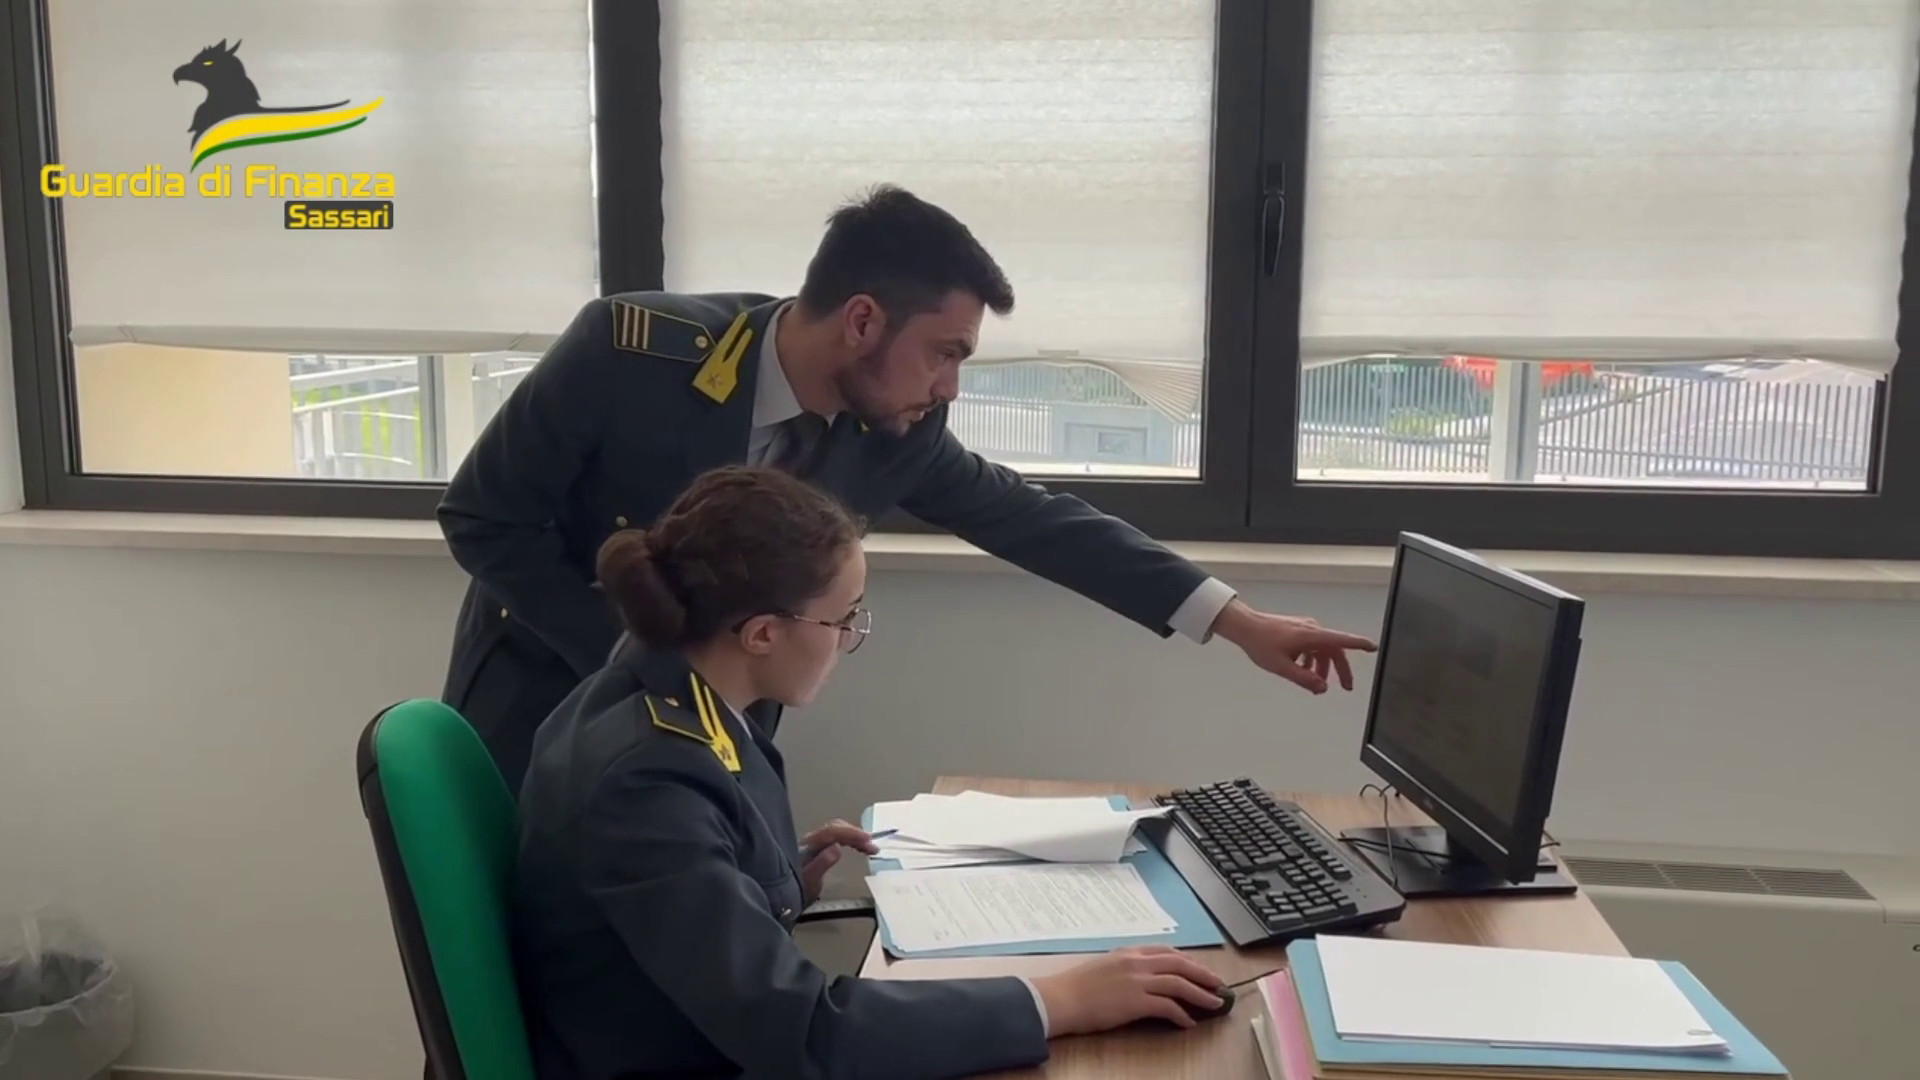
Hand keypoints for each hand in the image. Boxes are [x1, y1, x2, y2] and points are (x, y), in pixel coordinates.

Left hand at [798, 819, 877, 903]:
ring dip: (854, 837)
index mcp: (807, 846)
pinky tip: (858, 847)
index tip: (868, 840)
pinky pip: (835, 837)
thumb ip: (821, 864)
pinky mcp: (815, 849)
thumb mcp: (809, 882)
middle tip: (872, 847)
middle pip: (835, 828)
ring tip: (870, 848)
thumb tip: (837, 847)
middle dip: (855, 834)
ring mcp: (812, 843)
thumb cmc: (794, 892)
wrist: (779, 898)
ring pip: (836, 832)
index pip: (831, 832)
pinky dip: (850, 840)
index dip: (851, 833)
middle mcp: (809, 840)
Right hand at [1032, 946, 1226, 1034]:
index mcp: (1128, 952)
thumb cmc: (1075, 986)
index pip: (1166, 952)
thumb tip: (1140, 978)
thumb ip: (1124, 967)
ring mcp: (1137, 981)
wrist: (1061, 998)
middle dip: (1202, 974)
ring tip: (1214, 1003)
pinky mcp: (1136, 1001)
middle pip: (1179, 964)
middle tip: (1218, 984)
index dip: (1187, 961)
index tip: (1198, 969)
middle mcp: (1136, 962)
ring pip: (1179, 983)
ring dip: (1200, 994)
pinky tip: (1188, 1023)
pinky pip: (1168, 1006)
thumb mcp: (1103, 966)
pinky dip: (1181, 1014)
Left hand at [1212, 600, 1376, 694]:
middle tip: (1346, 687)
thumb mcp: (1282, 667)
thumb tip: (1322, 687)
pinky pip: (1312, 646)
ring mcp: (1305, 628)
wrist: (1244, 626)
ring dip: (1322, 667)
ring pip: (1322, 650)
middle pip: (1334, 650)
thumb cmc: (1260, 643)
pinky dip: (1311, 660)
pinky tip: (1302, 670)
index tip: (1373, 647)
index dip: (1359, 644)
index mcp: (1311, 636)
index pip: (1341, 640)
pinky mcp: (1297, 630)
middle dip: (1341, 670)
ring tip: (1316, 684)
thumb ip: (1304, 679)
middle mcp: (1311, 629)